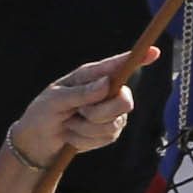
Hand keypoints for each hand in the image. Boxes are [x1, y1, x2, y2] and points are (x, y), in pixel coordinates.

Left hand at [10, 53, 141, 170]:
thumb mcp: (55, 100)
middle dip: (99, 112)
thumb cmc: (43, 112)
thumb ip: (80, 92)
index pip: (118, 66)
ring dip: (86, 128)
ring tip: (70, 123)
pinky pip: (106, 137)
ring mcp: (111, 113)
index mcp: (91, 76)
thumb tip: (106, 83)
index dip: (138, 59)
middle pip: (125, 101)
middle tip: (78, 112)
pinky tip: (73, 135)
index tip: (154, 52)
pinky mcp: (110, 132)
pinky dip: (85, 139)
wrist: (38, 141)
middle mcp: (106, 92)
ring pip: (114, 123)